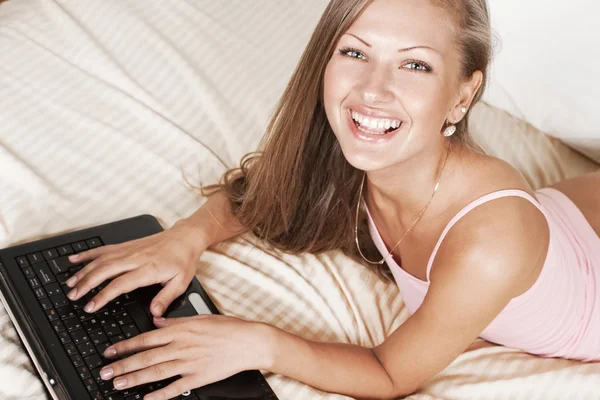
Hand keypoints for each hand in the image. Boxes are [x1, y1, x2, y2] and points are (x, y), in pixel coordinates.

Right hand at [64, 220, 207, 315]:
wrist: (185, 238)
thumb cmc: (183, 260)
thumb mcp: (181, 282)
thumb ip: (166, 298)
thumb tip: (154, 314)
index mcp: (149, 269)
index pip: (120, 284)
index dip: (103, 295)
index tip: (91, 306)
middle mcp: (136, 258)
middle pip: (105, 270)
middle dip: (86, 283)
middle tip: (73, 296)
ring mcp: (129, 250)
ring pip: (101, 259)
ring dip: (83, 271)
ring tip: (70, 284)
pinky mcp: (126, 245)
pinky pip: (104, 249)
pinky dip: (87, 254)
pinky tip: (74, 259)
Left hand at [98, 315, 272, 399]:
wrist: (249, 341)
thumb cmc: (227, 328)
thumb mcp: (199, 316)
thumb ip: (175, 321)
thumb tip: (156, 321)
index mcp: (181, 330)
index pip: (146, 338)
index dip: (125, 346)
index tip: (109, 351)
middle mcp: (182, 346)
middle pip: (146, 357)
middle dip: (123, 365)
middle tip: (104, 372)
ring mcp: (189, 363)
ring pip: (156, 371)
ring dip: (135, 379)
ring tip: (118, 384)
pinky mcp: (198, 377)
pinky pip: (175, 387)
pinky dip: (160, 394)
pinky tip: (146, 399)